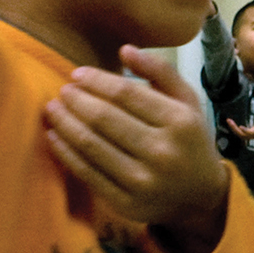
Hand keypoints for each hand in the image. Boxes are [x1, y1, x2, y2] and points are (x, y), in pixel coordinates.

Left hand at [45, 44, 230, 252]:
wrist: (200, 197)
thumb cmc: (189, 140)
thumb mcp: (188, 102)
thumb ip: (161, 72)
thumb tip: (124, 49)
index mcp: (181, 122)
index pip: (126, 94)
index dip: (96, 80)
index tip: (77, 73)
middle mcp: (163, 152)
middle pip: (104, 118)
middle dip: (76, 100)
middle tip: (63, 91)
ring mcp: (143, 181)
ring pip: (91, 145)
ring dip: (64, 123)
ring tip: (52, 108)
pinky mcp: (126, 203)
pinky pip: (87, 173)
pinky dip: (65, 152)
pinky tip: (54, 137)